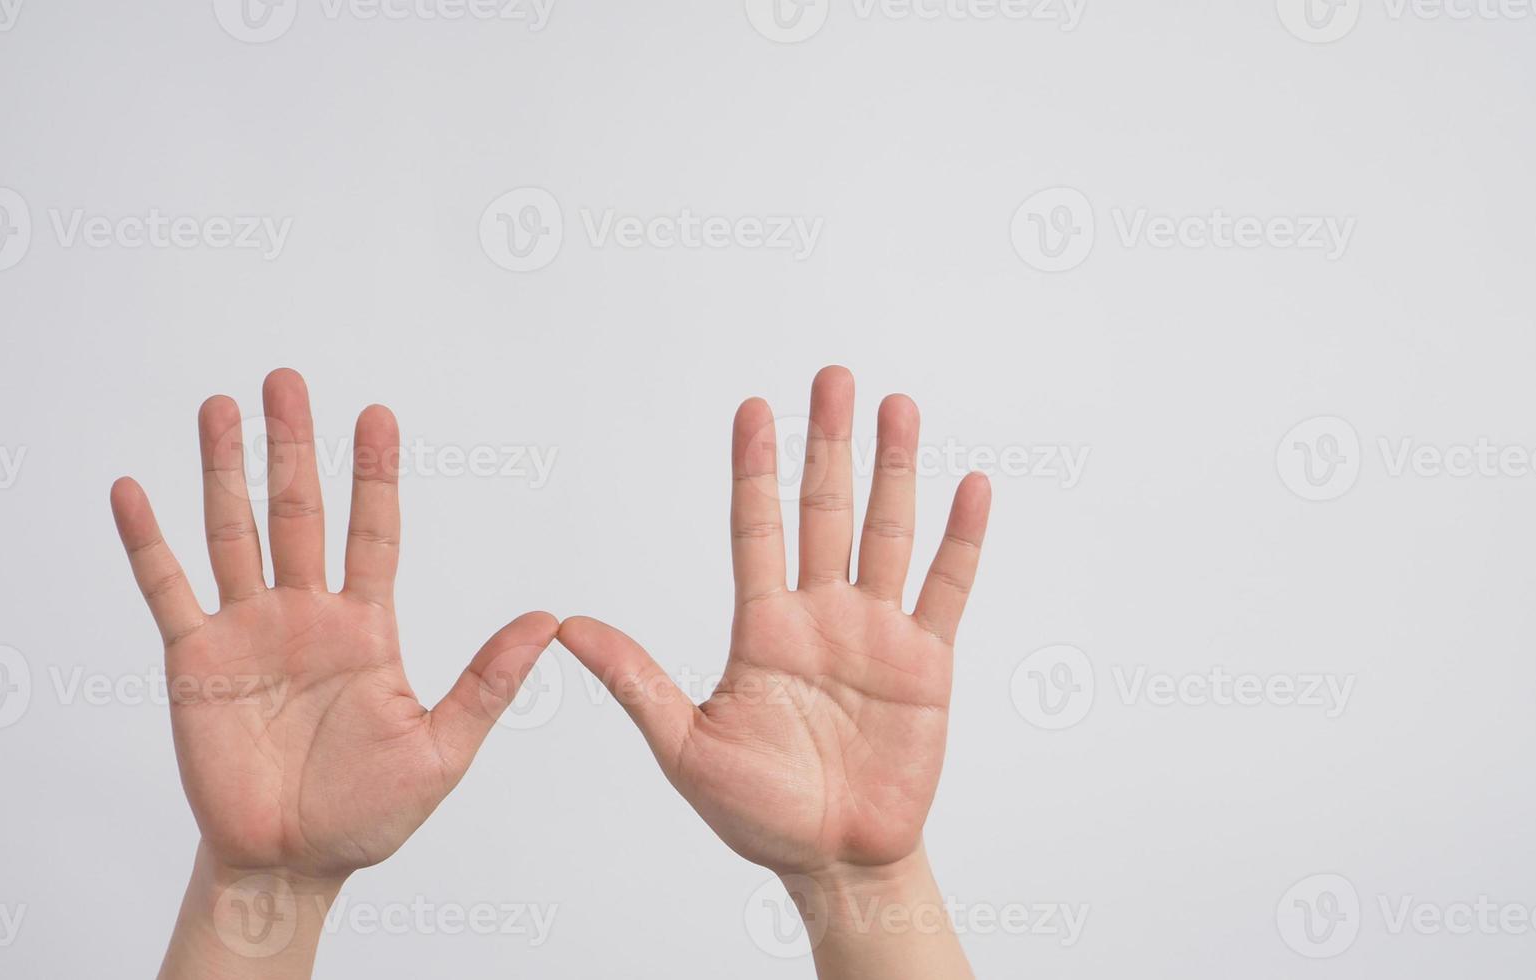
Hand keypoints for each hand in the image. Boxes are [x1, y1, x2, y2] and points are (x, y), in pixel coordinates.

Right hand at [110, 369, 556, 886]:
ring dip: (224, 471)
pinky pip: (167, 591)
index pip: (373, 532)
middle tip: (286, 379)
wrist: (293, 863)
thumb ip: (488, 683)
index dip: (373, 474)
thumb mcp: (443, 749)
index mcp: (366, 626)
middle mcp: (305, 614)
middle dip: (293, 447)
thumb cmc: (370, 812)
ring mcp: (247, 631)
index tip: (377, 415)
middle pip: (298, 512)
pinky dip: (147, 541)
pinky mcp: (195, 662)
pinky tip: (132, 490)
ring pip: (233, 533)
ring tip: (220, 407)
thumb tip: (547, 621)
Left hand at [557, 366, 989, 878]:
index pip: (756, 529)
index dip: (755, 470)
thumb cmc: (758, 814)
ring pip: (887, 533)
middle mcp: (820, 616)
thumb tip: (566, 627)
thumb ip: (636, 680)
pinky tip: (969, 488)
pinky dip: (959, 540)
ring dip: (894, 471)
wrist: (834, 862)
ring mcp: (876, 634)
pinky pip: (946, 589)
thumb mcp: (684, 746)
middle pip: (825, 511)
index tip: (754, 408)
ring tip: (897, 407)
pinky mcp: (926, 664)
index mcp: (763, 628)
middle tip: (832, 377)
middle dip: (828, 444)